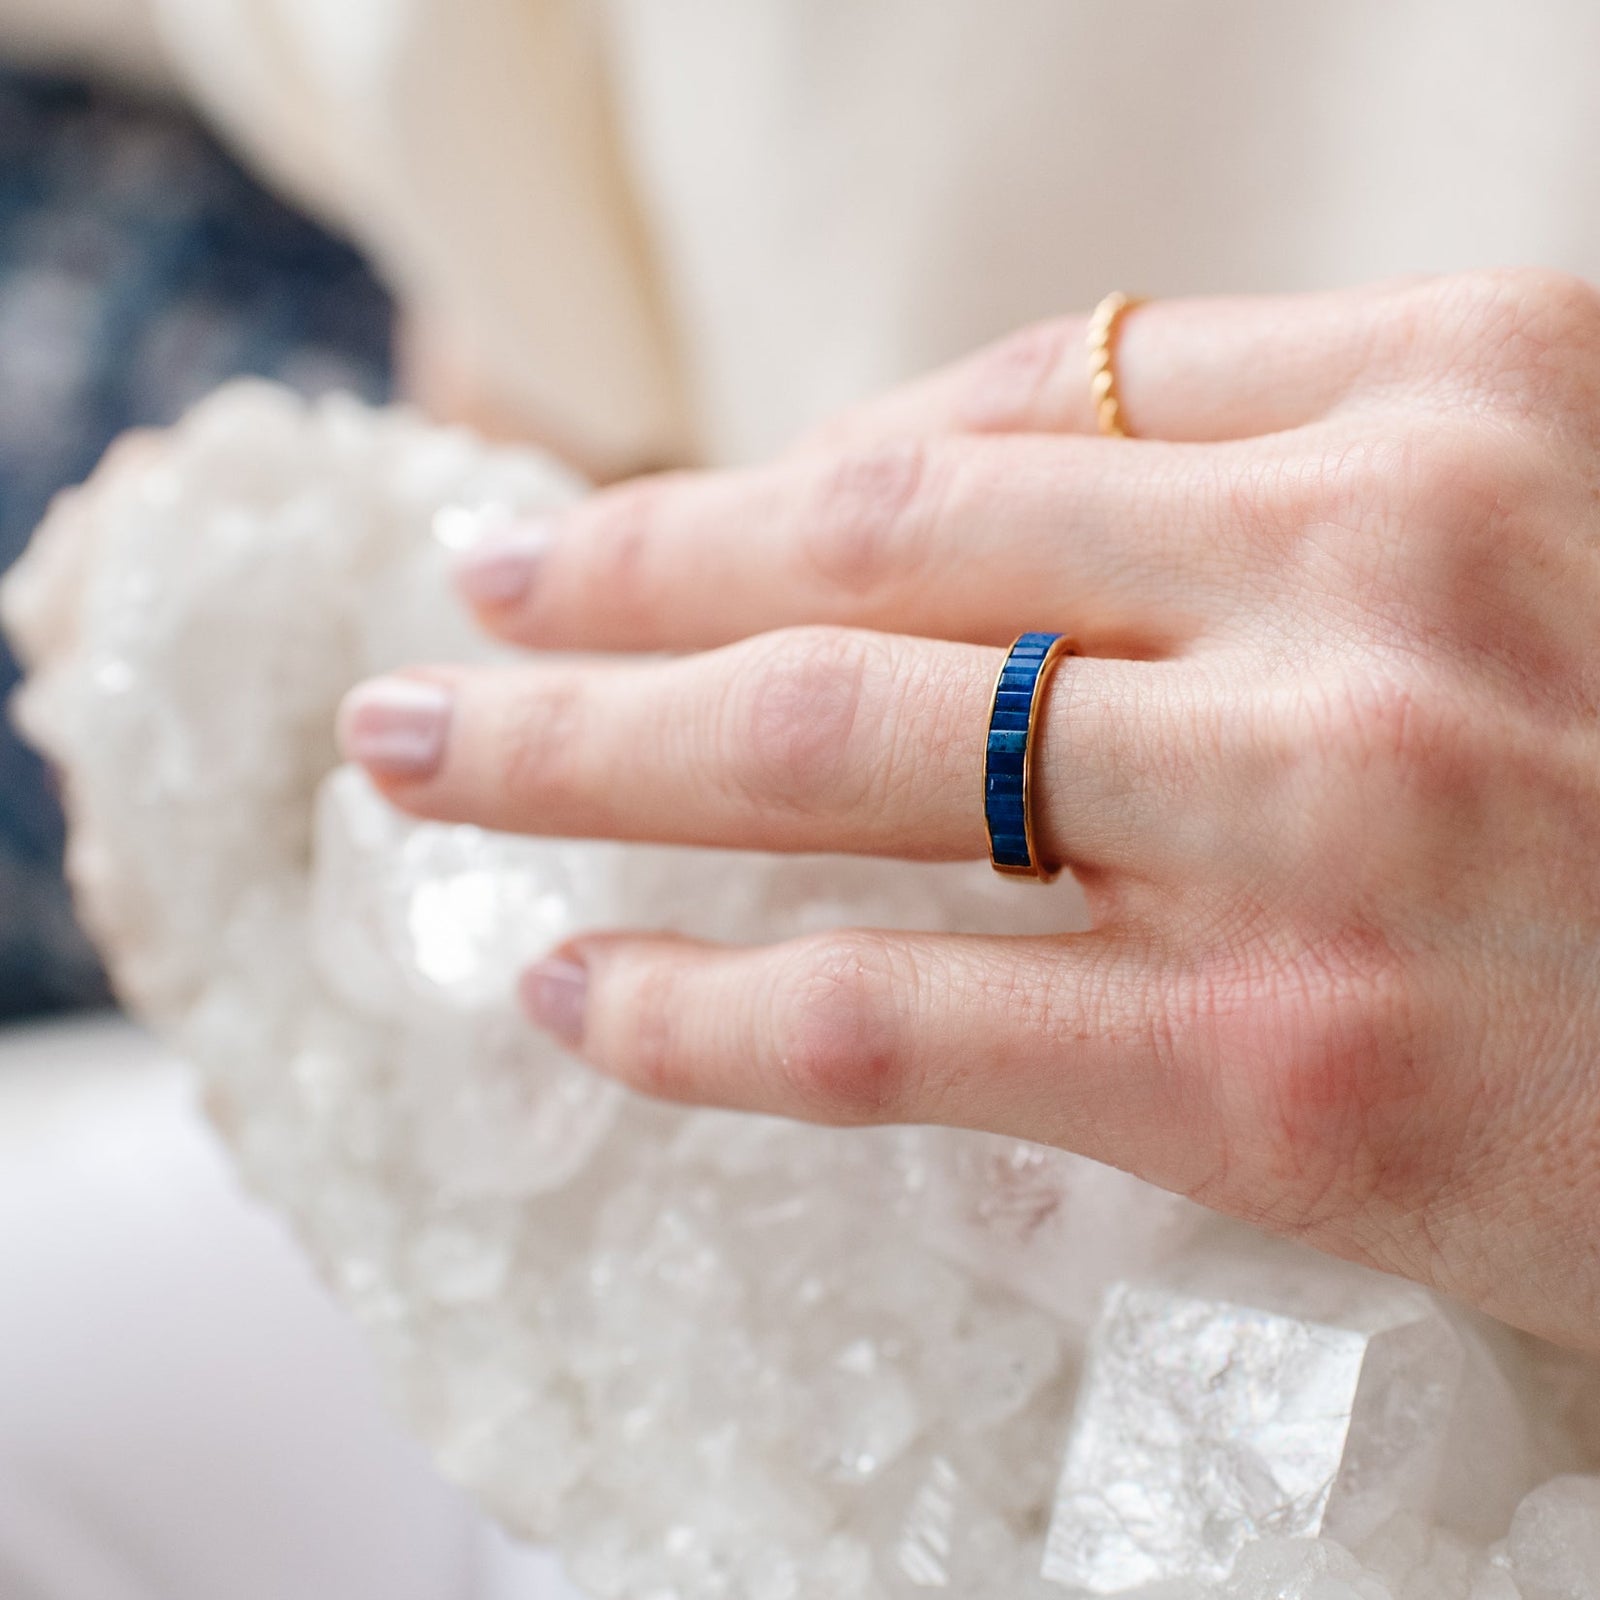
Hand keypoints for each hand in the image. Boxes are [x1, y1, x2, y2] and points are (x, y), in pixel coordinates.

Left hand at [339, 269, 1599, 1350]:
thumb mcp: (1564, 527)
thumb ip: (1303, 497)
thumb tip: (1002, 517)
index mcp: (1466, 392)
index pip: (1011, 405)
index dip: (792, 470)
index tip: (664, 529)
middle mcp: (1380, 567)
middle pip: (871, 540)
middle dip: (625, 572)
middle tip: (474, 600)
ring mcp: (1324, 812)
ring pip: (838, 741)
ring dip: (592, 748)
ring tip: (436, 749)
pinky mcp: (1290, 1063)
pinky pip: (902, 1009)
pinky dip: (706, 999)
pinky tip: (576, 986)